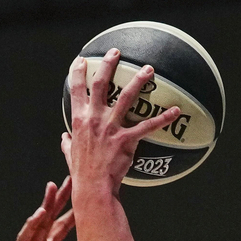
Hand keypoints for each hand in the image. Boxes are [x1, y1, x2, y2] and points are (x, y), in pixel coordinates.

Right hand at [0, 179, 85, 240]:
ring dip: (45, 205)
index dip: (72, 216)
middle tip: (71, 179)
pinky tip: (40, 214)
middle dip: (60, 200)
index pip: (59, 230)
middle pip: (49, 219)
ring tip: (53, 187)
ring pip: (36, 223)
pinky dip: (32, 226)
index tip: (86, 200)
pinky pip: (24, 238)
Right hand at [61, 49, 180, 197]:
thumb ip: (67, 144)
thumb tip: (64, 139)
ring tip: (148, 69)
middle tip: (116, 52)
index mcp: (79, 120)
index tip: (83, 60)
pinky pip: (147, 126)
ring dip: (139, 81)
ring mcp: (110, 128)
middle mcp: (94, 119)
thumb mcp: (70, 155)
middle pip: (101, 83)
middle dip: (108, 64)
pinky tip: (176, 111)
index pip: (76, 89)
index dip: (78, 72)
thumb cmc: (81, 173)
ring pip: (126, 97)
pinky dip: (163, 118)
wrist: (92, 188)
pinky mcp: (125, 140)